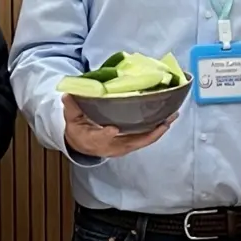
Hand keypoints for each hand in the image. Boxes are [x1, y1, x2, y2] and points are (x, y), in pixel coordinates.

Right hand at [61, 94, 175, 157]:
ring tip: (172, 116)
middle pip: (133, 142)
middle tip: (164, 121)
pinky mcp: (131, 144)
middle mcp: (113, 146)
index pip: (101, 138)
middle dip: (150, 133)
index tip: (112, 128)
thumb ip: (71, 107)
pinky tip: (168, 119)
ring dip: (159, 130)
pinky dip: (158, 130)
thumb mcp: (71, 119)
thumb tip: (68, 94)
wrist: (83, 144)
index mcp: (95, 140)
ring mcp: (124, 146)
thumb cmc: (78, 130)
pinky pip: (146, 139)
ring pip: (144, 140)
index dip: (107, 134)